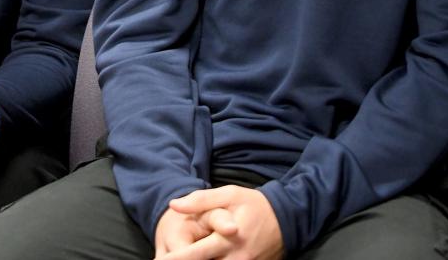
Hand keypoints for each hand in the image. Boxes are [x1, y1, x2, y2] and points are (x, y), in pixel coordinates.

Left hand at [157, 186, 281, 259]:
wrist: (287, 219)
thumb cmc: (253, 205)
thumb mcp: (228, 194)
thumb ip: (200, 201)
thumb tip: (174, 206)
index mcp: (227, 238)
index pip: (195, 254)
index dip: (176, 259)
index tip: (160, 259)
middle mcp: (236, 258)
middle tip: (165, 259)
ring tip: (179, 258)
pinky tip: (205, 258)